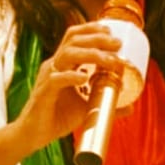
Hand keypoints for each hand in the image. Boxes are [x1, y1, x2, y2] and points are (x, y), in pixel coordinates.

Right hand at [15, 21, 124, 153]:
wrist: (34, 135)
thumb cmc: (57, 117)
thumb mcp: (86, 107)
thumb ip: (106, 104)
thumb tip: (130, 107)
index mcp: (62, 65)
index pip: (74, 37)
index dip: (91, 30)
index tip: (111, 31)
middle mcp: (54, 66)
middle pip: (73, 41)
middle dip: (97, 39)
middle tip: (117, 44)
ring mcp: (48, 78)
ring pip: (67, 55)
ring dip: (91, 54)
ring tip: (109, 60)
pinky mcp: (44, 93)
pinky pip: (56, 80)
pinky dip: (71, 77)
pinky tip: (84, 78)